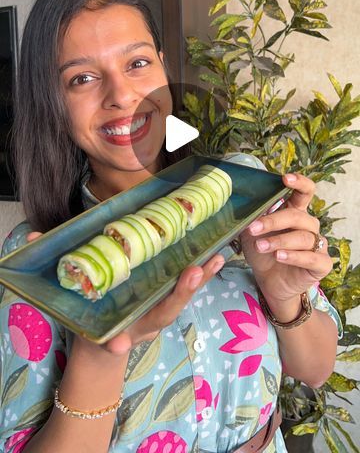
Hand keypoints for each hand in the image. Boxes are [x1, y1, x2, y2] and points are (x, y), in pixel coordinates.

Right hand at [27, 231, 223, 355]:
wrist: (108, 348)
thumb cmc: (92, 320)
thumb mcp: (72, 303)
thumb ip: (57, 270)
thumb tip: (34, 236)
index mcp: (115, 331)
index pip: (114, 339)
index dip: (116, 341)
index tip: (115, 345)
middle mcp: (141, 327)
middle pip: (161, 315)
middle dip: (176, 297)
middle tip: (190, 274)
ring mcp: (157, 316)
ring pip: (180, 302)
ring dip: (198, 282)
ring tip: (215, 258)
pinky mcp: (168, 303)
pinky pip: (188, 291)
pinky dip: (202, 275)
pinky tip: (217, 256)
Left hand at [240, 173, 332, 303]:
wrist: (269, 282)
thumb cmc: (263, 253)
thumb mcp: (253, 233)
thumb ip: (252, 218)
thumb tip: (240, 203)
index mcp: (295, 212)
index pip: (305, 192)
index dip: (299, 182)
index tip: (285, 178)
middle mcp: (309, 226)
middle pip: (297, 216)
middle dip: (273, 221)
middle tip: (253, 228)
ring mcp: (318, 244)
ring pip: (303, 237)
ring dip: (279, 241)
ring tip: (261, 246)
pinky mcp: (321, 264)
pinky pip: (312, 257)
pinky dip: (294, 256)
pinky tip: (280, 256)